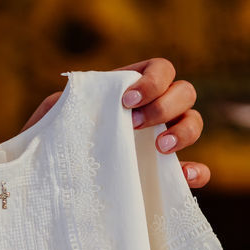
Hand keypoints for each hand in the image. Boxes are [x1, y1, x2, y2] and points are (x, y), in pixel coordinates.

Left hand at [22, 58, 208, 188]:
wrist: (51, 180)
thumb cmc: (51, 142)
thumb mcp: (54, 115)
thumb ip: (67, 101)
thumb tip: (71, 98)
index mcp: (132, 89)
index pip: (161, 69)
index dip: (153, 81)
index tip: (127, 101)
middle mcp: (154, 112)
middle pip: (185, 93)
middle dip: (164, 105)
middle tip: (135, 125)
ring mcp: (163, 143)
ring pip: (193, 123)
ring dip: (183, 131)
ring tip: (159, 148)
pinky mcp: (165, 177)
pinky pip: (196, 172)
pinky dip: (198, 172)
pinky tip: (186, 176)